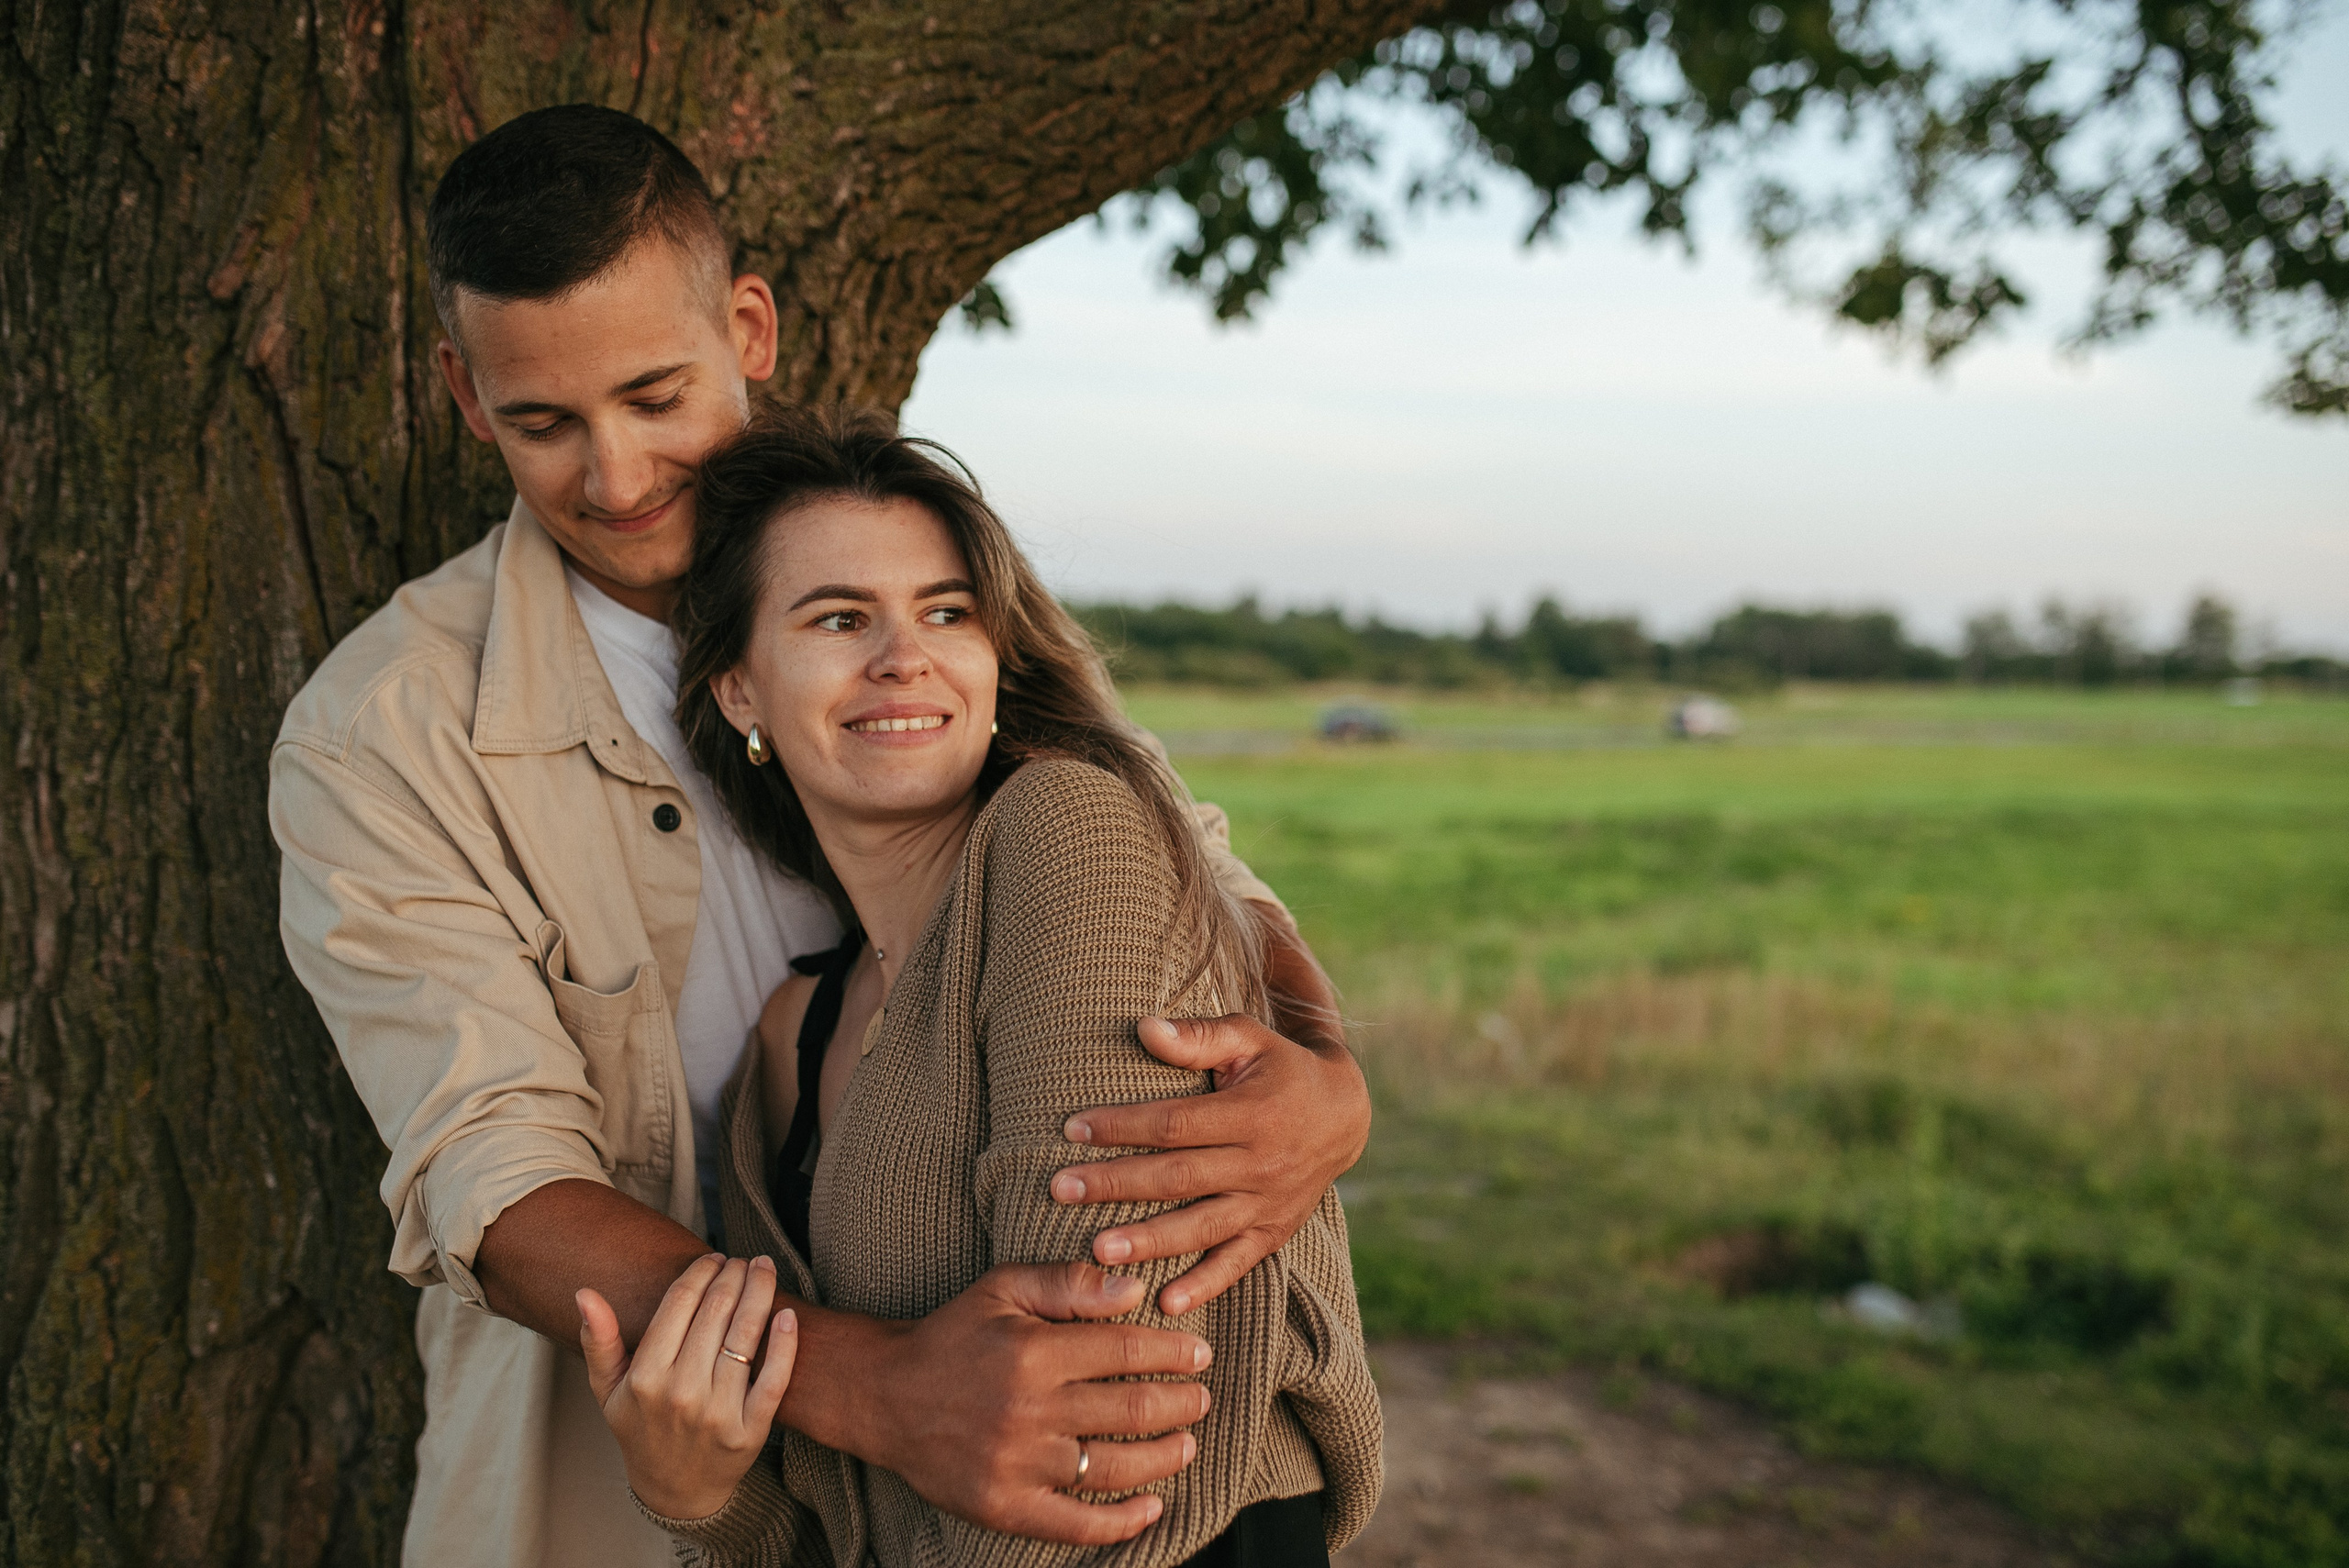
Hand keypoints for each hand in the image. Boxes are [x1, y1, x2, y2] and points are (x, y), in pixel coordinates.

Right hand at [580, 1254, 798, 1520]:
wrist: (675, 1492)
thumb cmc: (641, 1429)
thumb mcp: (607, 1390)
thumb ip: (598, 1341)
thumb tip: (585, 1293)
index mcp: (644, 1378)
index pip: (678, 1304)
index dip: (700, 1272)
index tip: (714, 1257)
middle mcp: (681, 1393)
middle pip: (715, 1312)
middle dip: (734, 1275)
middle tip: (744, 1260)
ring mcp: (718, 1413)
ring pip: (745, 1336)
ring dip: (760, 1292)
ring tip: (765, 1269)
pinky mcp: (751, 1431)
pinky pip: (774, 1379)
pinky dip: (784, 1344)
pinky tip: (787, 1314)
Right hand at [865, 1261, 1209, 1543]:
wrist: (885, 1396)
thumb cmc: (953, 1335)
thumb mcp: (1003, 1288)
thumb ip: (1069, 1283)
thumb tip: (1135, 1289)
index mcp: (1032, 1353)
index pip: (1125, 1352)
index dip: (1172, 1353)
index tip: (1199, 1355)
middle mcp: (1028, 1412)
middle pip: (1130, 1411)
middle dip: (1180, 1404)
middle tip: (1202, 1399)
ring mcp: (1017, 1465)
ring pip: (1113, 1468)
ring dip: (1163, 1458)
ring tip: (1187, 1444)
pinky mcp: (1004, 1507)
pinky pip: (1076, 1524)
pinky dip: (1122, 1521)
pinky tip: (1151, 1506)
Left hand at [1052, 1009, 1370, 1315]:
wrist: (1344, 1116)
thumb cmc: (1281, 1069)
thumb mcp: (1249, 1039)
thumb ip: (1199, 1036)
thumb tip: (1143, 1028)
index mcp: (1251, 1113)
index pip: (1176, 1123)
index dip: (1123, 1126)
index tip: (1071, 1129)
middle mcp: (1261, 1163)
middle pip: (1178, 1178)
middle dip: (1117, 1185)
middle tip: (1061, 1191)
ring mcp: (1267, 1203)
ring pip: (1202, 1227)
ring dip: (1150, 1241)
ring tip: (1099, 1250)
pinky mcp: (1272, 1232)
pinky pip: (1236, 1264)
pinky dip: (1203, 1285)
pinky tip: (1165, 1303)